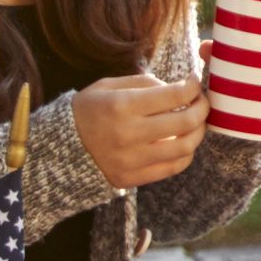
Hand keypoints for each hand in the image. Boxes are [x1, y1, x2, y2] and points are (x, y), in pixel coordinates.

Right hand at [72, 70, 210, 188]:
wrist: (58, 148)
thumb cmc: (87, 111)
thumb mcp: (108, 86)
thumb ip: (144, 83)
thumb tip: (177, 88)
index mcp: (122, 105)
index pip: (175, 95)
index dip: (193, 87)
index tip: (194, 82)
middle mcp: (128, 134)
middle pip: (185, 121)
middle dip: (203, 108)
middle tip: (202, 102)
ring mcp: (130, 159)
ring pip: (184, 148)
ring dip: (199, 133)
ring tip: (197, 123)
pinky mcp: (131, 178)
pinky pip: (172, 168)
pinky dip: (186, 154)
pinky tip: (184, 143)